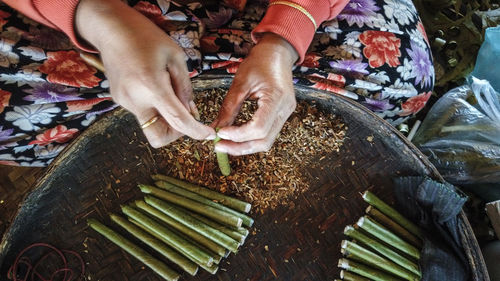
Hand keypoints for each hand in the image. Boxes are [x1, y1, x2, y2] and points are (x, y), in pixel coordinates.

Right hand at [75, 0, 214, 146]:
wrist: (111, 29)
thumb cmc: (146, 37)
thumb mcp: (175, 57)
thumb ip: (184, 87)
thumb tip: (190, 111)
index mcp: (152, 87)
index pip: (177, 121)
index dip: (196, 131)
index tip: (208, 134)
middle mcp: (135, 100)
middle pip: (159, 137)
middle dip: (176, 131)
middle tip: (185, 110)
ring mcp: (124, 102)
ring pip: (151, 124)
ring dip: (165, 115)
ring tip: (166, 86)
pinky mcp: (120, 100)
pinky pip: (143, 111)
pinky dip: (154, 105)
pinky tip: (151, 82)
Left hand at [213, 33, 297, 154]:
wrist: (277, 52)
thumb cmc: (260, 61)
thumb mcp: (240, 82)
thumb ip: (228, 108)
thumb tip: (215, 129)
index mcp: (277, 98)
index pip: (259, 128)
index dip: (238, 135)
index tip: (220, 134)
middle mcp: (285, 110)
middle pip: (264, 141)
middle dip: (240, 147)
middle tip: (219, 146)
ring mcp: (285, 114)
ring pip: (266, 141)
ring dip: (245, 146)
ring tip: (225, 143)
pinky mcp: (281, 115)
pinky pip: (267, 133)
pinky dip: (250, 138)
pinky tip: (236, 136)